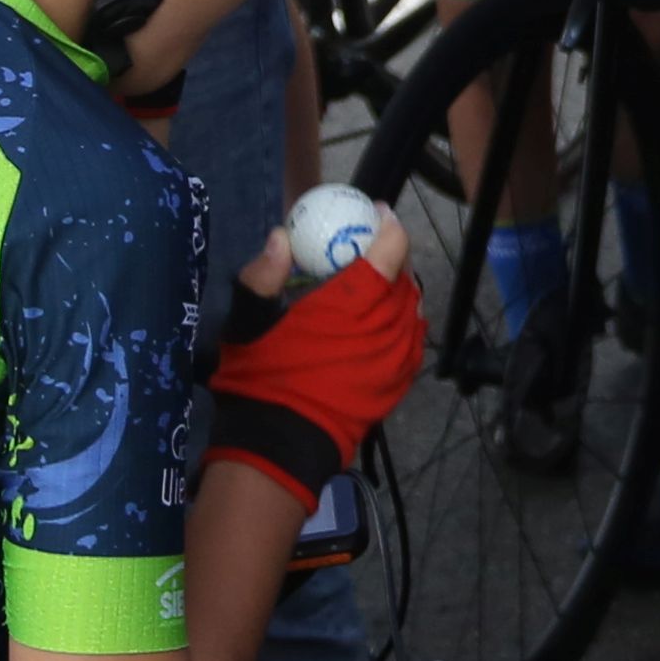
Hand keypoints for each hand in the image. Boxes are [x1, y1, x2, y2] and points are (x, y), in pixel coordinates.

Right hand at [208, 229, 429, 502]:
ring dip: (398, 290)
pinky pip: (411, 341)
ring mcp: (397, 358)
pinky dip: (402, 323)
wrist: (279, 447)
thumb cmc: (261, 379)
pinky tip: (381, 323)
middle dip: (392, 256)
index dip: (389, 225)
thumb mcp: (248, 322)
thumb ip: (264, 275)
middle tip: (370, 248)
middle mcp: (385, 326)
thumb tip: (279, 236)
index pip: (391, 250)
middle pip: (405, 277)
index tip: (378, 212)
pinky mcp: (398, 383)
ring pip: (411, 309)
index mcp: (352, 303)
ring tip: (375, 285)